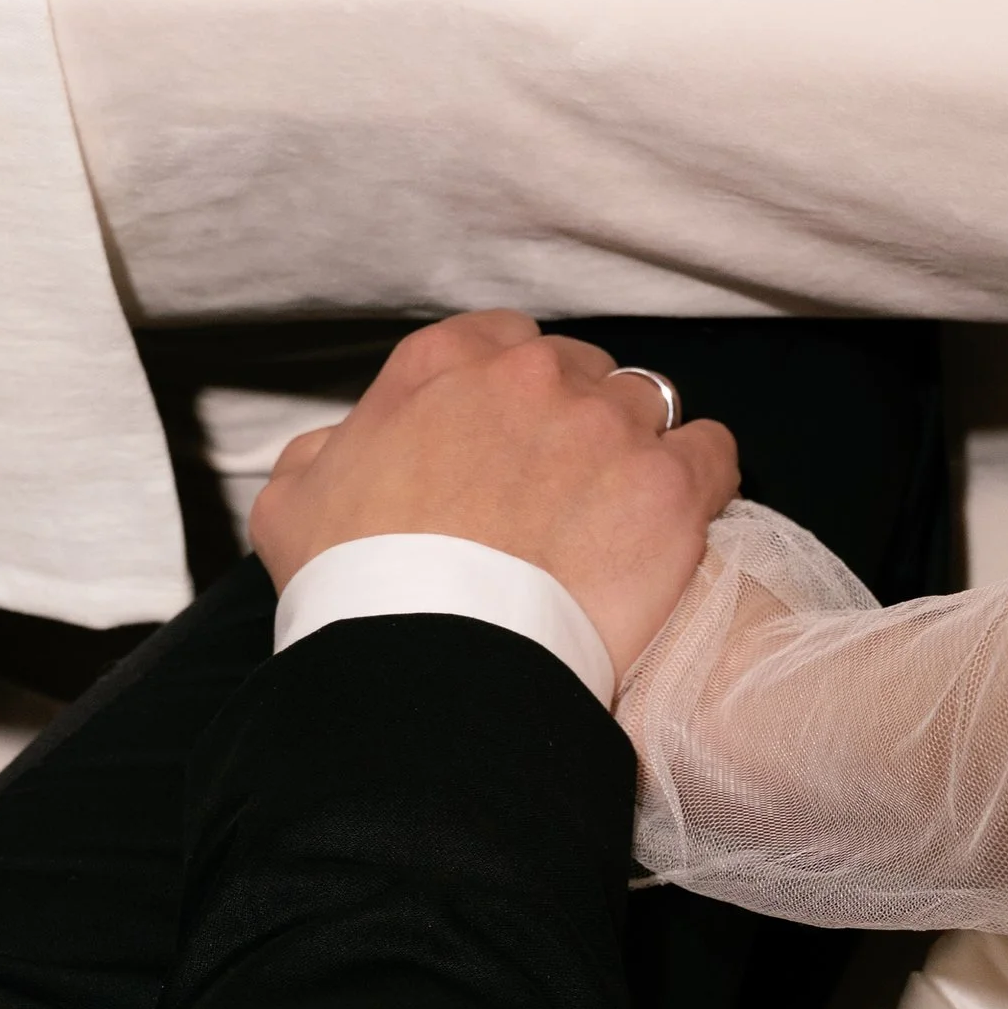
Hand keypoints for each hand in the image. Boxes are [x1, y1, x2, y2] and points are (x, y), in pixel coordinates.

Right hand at [250, 314, 739, 683]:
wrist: (431, 665)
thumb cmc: (357, 590)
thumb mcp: (294, 503)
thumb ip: (324, 454)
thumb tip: (341, 451)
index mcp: (442, 364)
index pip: (503, 343)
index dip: (511, 396)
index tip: (509, 443)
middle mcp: (531, 377)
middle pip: (580, 372)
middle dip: (574, 421)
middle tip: (560, 493)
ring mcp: (608, 427)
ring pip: (648, 407)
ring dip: (634, 451)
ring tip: (617, 517)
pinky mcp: (670, 489)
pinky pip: (713, 452)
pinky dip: (702, 477)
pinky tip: (678, 518)